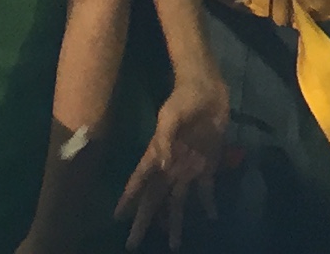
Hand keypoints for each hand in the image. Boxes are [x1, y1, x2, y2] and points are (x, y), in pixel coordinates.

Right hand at [117, 66, 227, 247]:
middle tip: (132, 244)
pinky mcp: (207, 166)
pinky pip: (206, 190)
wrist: (208, 90)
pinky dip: (208, 204)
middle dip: (144, 221)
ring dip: (174, 223)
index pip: (139, 182)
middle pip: (154, 199)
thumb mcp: (171, 115)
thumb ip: (165, 139)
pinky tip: (212, 217)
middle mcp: (170, 166)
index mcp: (157, 154)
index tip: (117, 217)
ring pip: (178, 202)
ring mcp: (189, 168)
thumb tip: (163, 167)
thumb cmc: (184, 99)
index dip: (128, 199)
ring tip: (173, 245)